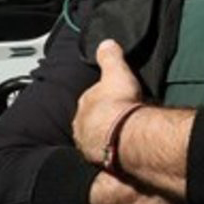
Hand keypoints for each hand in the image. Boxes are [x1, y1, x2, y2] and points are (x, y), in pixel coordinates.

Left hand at [73, 40, 142, 164]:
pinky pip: (104, 154)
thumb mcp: (116, 72)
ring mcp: (88, 144)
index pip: (91, 98)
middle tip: (117, 119)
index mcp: (85, 103)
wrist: (122, 135)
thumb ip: (110, 57)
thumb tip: (106, 43)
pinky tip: (121, 151)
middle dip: (100, 120)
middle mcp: (82, 125)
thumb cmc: (119, 104)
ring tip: (121, 136)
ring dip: (105, 138)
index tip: (113, 100)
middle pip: (90, 120)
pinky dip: (111, 152)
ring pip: (95, 138)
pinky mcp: (99, 160)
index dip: (101, 98)